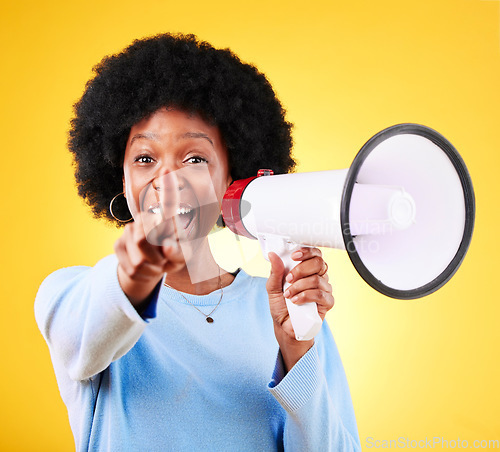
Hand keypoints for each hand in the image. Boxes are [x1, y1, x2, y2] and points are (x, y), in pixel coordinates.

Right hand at [114, 212, 188, 310]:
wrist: (156, 261)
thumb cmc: (173, 254)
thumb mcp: (183, 255)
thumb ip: (179, 252)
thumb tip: (167, 246)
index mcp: (165, 216)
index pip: (166, 206)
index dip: (168, 203)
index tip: (172, 185)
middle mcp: (144, 218)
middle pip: (142, 241)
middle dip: (157, 260)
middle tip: (164, 259)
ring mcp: (128, 229)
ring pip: (138, 262)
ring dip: (151, 270)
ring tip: (156, 263)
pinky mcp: (118, 243)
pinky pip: (131, 270)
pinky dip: (142, 276)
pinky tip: (147, 268)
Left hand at [266, 247, 333, 370]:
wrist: (285, 327)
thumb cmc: (281, 306)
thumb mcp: (272, 287)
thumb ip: (275, 271)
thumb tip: (274, 255)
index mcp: (307, 270)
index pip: (314, 253)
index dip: (306, 251)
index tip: (294, 256)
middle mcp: (318, 277)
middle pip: (318, 263)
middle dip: (300, 270)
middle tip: (288, 279)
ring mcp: (324, 289)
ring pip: (318, 279)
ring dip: (299, 286)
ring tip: (289, 296)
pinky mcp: (327, 302)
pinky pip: (320, 294)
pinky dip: (305, 296)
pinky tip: (296, 302)